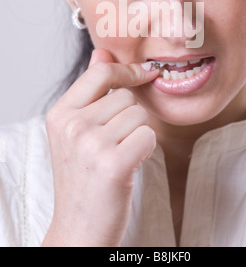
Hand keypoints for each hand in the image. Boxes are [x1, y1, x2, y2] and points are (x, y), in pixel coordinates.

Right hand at [42, 50, 158, 246]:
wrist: (79, 229)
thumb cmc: (83, 177)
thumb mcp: (77, 130)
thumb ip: (90, 89)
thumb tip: (102, 52)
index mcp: (60, 113)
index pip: (101, 72)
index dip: (127, 70)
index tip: (145, 73)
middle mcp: (72, 125)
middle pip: (127, 96)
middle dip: (130, 117)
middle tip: (115, 143)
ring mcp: (90, 144)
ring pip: (140, 115)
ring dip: (138, 135)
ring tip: (119, 155)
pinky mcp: (112, 163)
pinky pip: (148, 136)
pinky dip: (145, 150)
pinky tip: (129, 165)